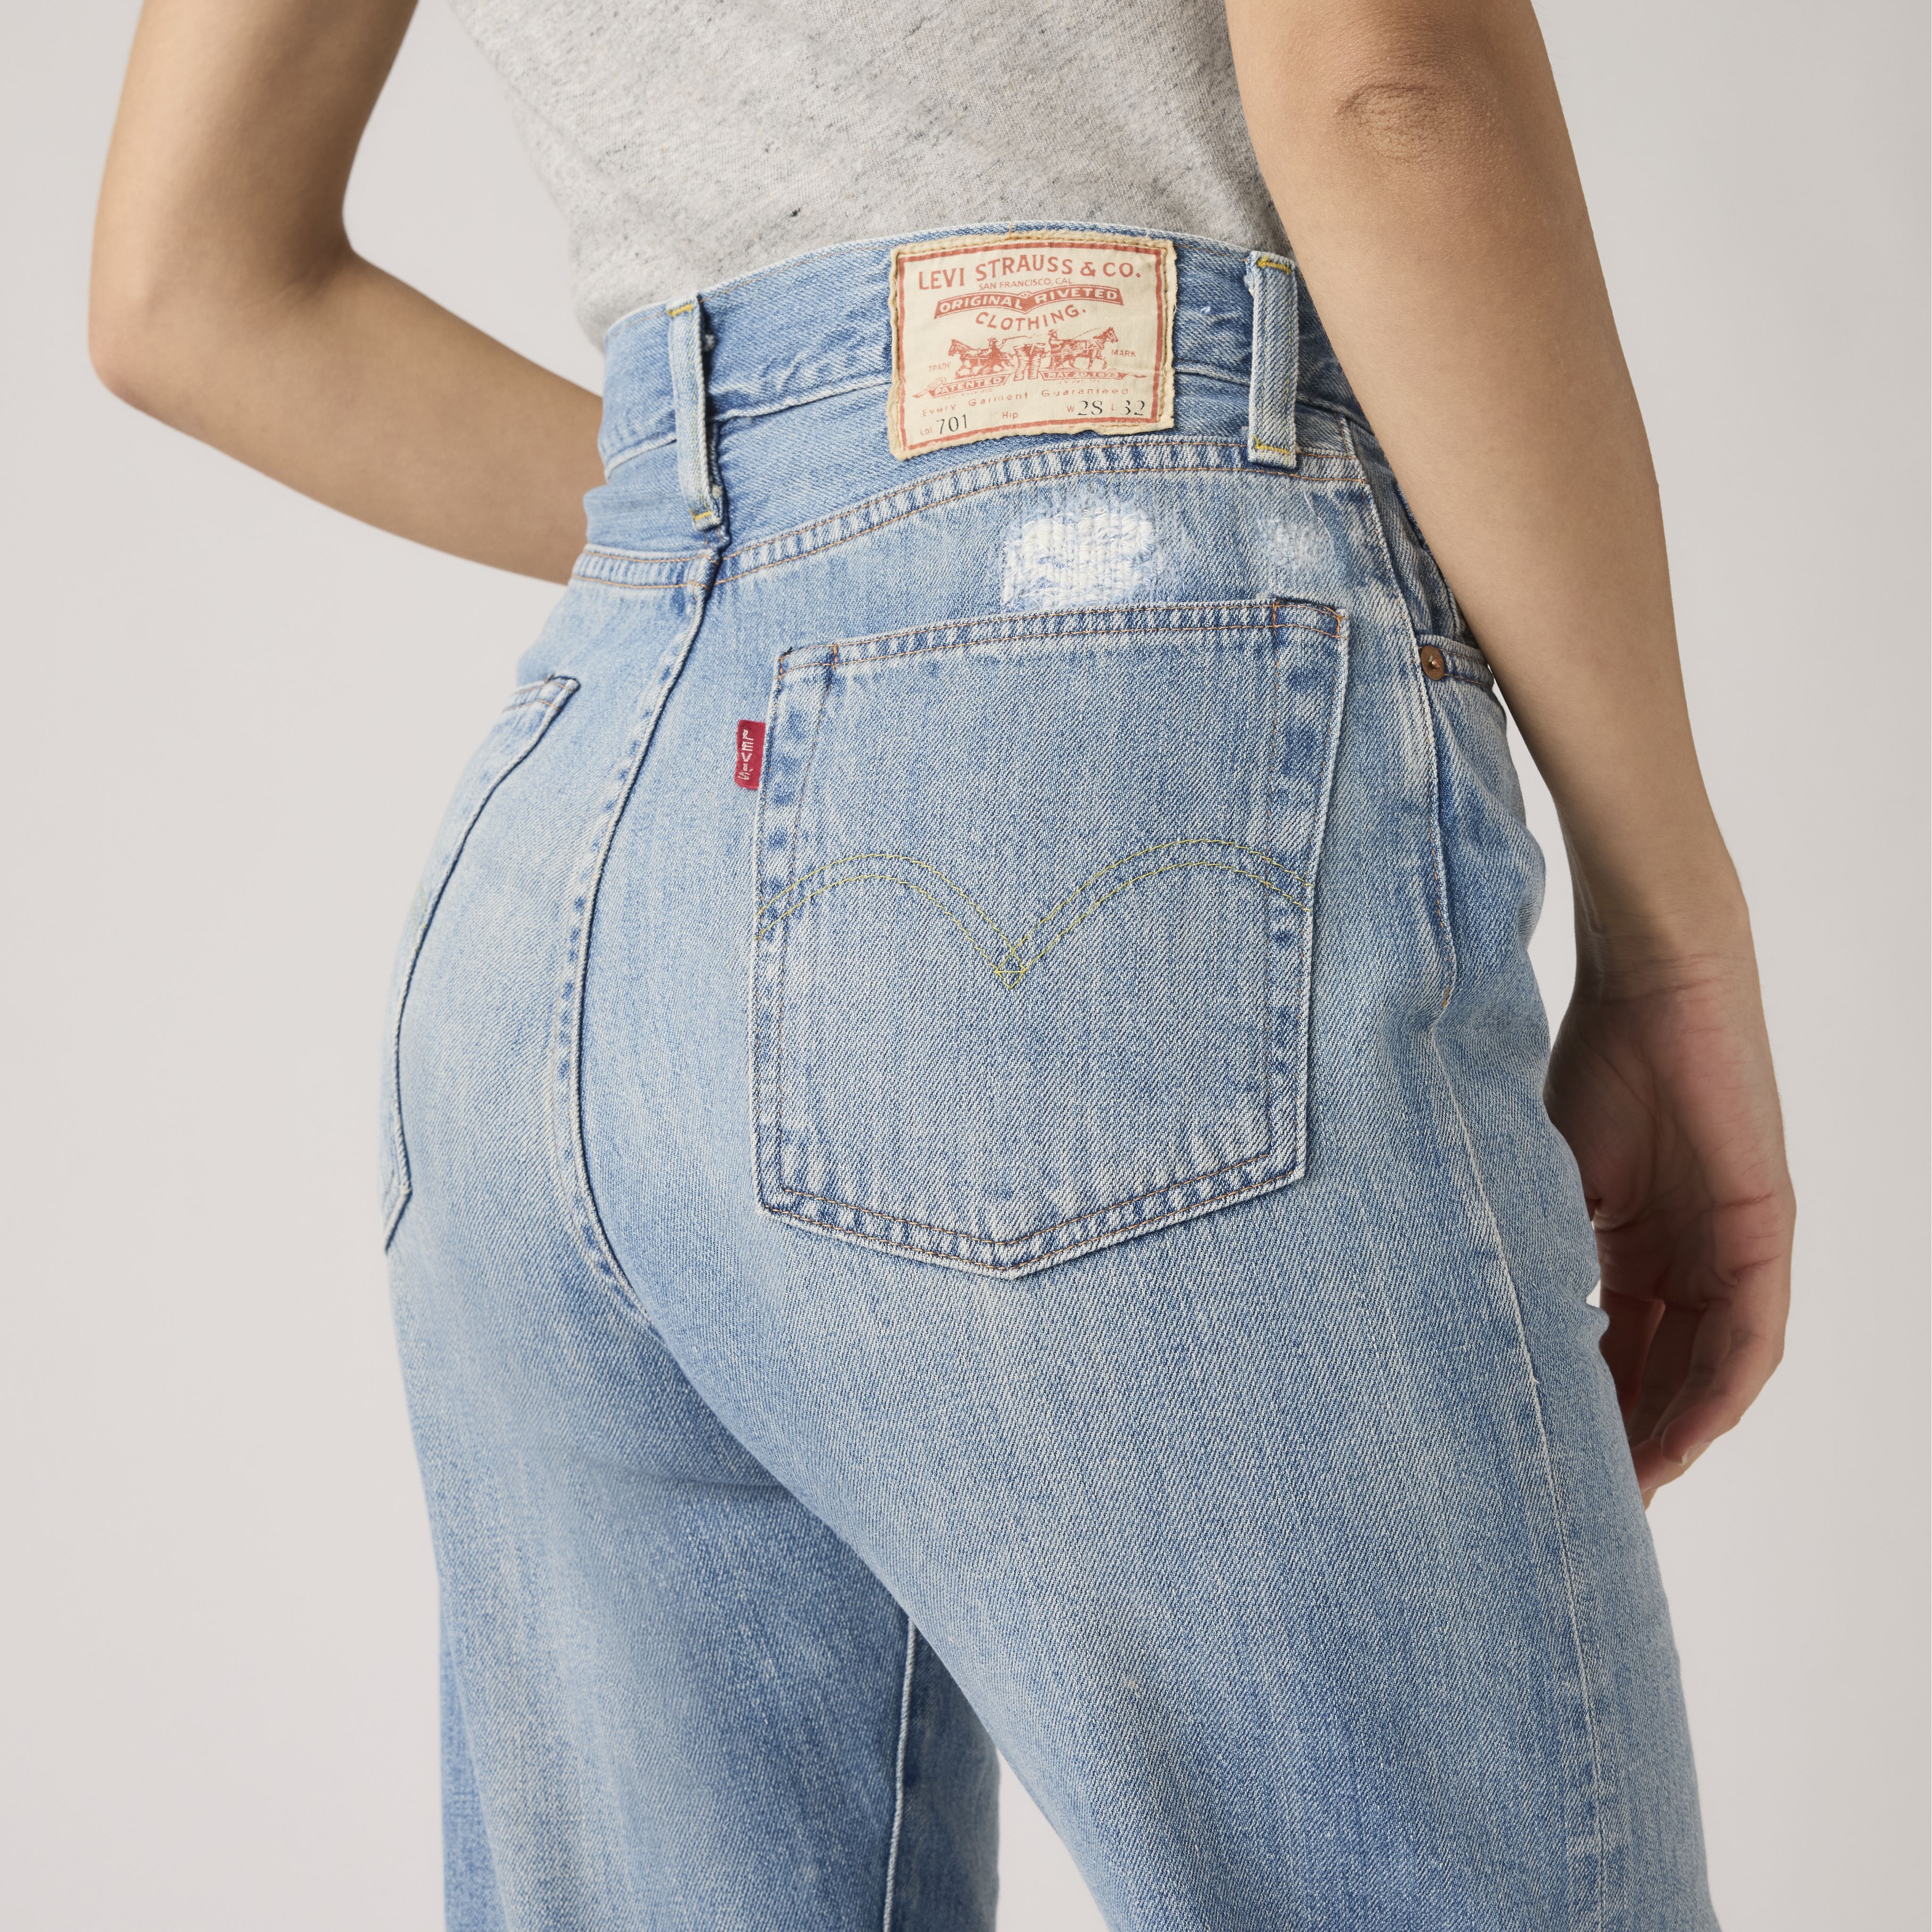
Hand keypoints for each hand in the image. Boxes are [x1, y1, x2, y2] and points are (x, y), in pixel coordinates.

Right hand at [1544, 947, 1793, 1504]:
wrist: (1653, 979)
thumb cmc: (1595, 1055)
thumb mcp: (1549, 1174)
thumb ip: (1538, 1244)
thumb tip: (1479, 1315)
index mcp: (1636, 1243)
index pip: (1618, 1349)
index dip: (1589, 1411)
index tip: (1545, 1463)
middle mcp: (1692, 1257)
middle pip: (1668, 1373)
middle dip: (1631, 1441)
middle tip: (1585, 1503)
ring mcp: (1734, 1246)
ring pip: (1713, 1369)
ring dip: (1676, 1433)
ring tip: (1632, 1490)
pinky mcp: (1765, 1231)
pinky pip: (1754, 1336)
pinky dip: (1722, 1393)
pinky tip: (1688, 1438)